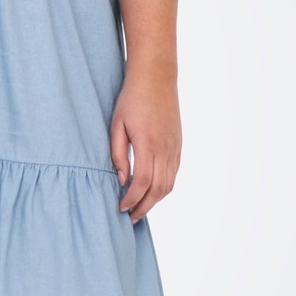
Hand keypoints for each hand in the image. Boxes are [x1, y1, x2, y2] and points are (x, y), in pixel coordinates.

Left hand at [109, 66, 180, 223]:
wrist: (157, 78)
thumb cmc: (131, 99)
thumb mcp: (116, 125)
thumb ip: (117, 154)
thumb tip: (121, 179)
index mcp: (148, 144)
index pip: (141, 182)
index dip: (131, 199)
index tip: (120, 207)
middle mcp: (165, 148)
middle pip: (158, 189)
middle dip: (144, 207)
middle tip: (130, 217)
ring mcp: (174, 147)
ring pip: (169, 184)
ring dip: (155, 200)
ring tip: (140, 208)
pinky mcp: (178, 145)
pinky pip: (173, 173)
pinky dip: (163, 187)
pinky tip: (151, 191)